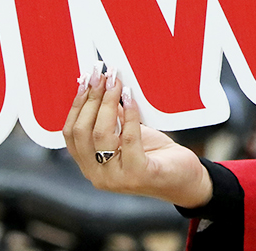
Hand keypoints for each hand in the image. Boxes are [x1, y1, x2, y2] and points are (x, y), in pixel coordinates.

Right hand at [63, 65, 213, 208]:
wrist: (185, 180)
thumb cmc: (155, 155)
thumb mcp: (127, 135)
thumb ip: (112, 118)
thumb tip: (100, 86)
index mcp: (89, 165)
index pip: (70, 133)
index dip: (76, 104)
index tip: (86, 80)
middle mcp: (97, 175)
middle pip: (82, 131)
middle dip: (91, 99)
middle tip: (103, 76)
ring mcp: (115, 178)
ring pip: (101, 135)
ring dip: (107, 103)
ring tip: (116, 84)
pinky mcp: (138, 175)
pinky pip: (128, 139)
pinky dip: (129, 116)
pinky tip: (131, 99)